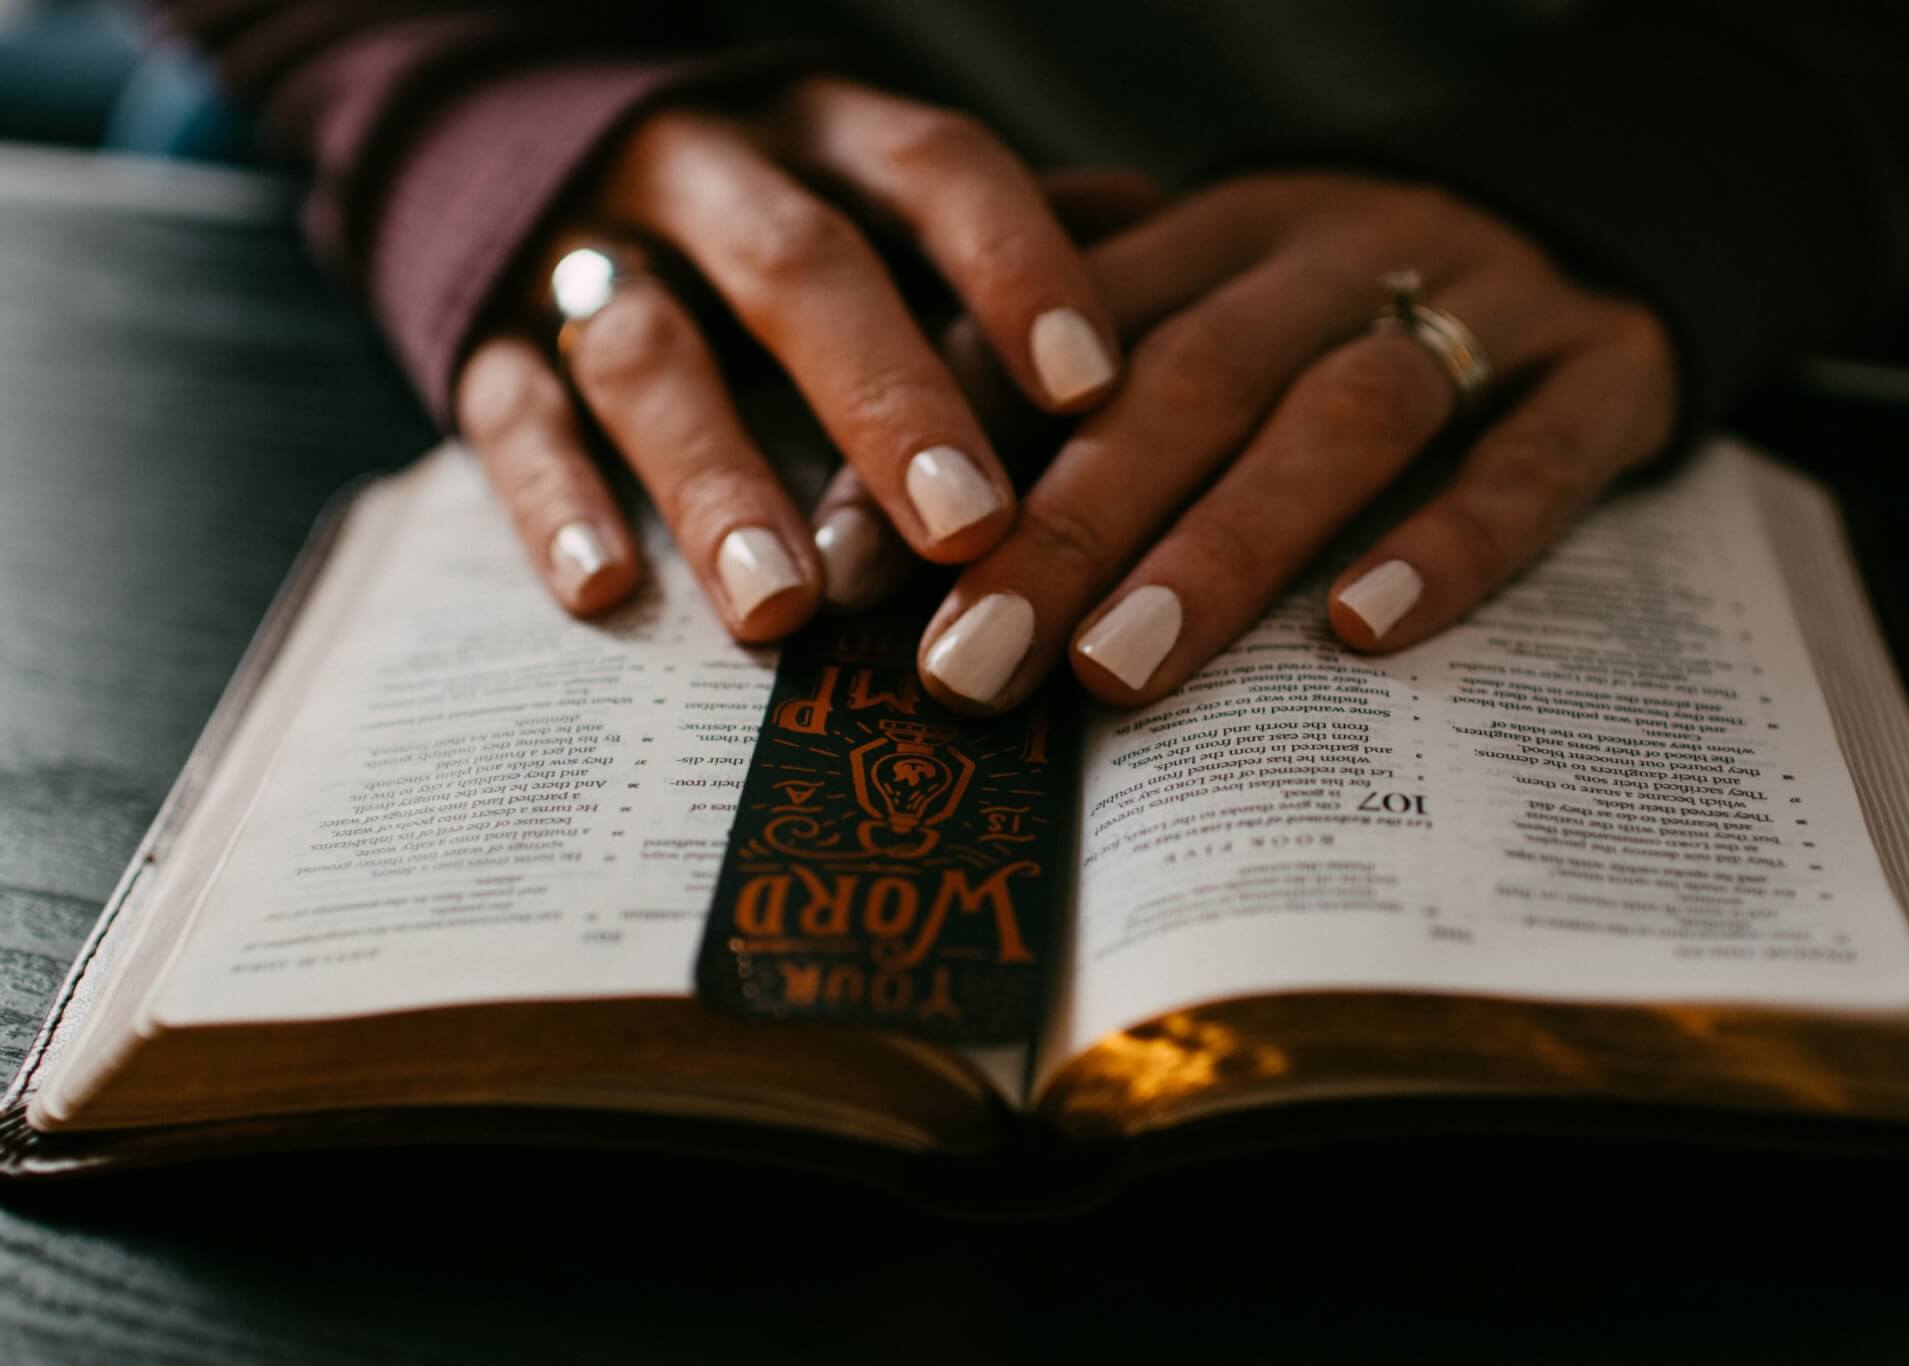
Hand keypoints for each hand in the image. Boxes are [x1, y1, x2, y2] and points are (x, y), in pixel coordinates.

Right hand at [451, 77, 1125, 639]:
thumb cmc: (767, 212)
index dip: (1014, 264)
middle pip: (799, 266)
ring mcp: (585, 252)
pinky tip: (607, 594)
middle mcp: (708, 178)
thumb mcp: (877, 196)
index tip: (1090, 388)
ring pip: (647, 349)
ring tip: (785, 607)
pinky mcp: (483, 336)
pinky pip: (508, 411)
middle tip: (966, 526)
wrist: (519, 147)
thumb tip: (1162, 243)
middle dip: (885, 397)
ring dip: (716, 477)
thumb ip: (994, 238)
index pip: (934, 167)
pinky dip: (553, 501)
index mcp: (826, 135)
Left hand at [911, 173, 1679, 710]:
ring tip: (1120, 671)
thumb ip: (1082, 358)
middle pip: (1186, 379)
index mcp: (1222, 232)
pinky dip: (1449, 541)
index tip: (855, 566)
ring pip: (1341, 415)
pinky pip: (1531, 458)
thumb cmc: (1359, 289)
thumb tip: (900, 460)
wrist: (1609, 192)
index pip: (1065, 327)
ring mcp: (1476, 312)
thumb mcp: (1224, 277)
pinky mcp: (1601, 373)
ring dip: (1224, 544)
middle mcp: (1333, 258)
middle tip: (971, 665)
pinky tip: (1364, 629)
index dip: (951, 440)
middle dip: (1067, 525)